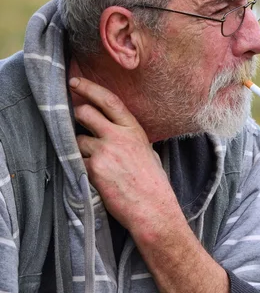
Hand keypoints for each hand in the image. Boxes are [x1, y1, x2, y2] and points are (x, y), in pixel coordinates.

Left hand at [69, 76, 228, 292]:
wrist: (153, 210)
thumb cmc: (153, 184)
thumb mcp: (146, 151)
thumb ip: (128, 136)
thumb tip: (110, 129)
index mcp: (134, 130)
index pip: (109, 100)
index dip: (89, 88)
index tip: (75, 82)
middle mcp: (119, 136)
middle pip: (85, 113)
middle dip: (76, 116)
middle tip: (73, 121)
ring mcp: (105, 152)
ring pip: (77, 140)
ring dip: (78, 149)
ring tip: (93, 162)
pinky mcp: (94, 170)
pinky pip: (76, 161)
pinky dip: (79, 167)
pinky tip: (91, 177)